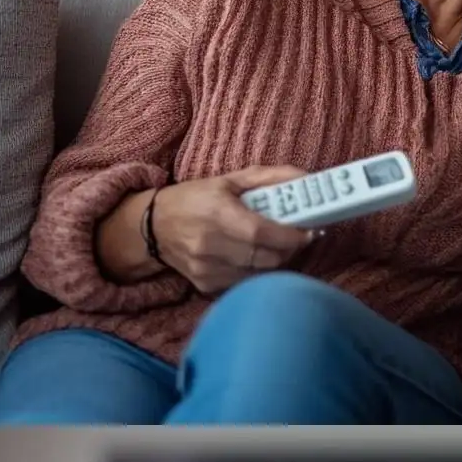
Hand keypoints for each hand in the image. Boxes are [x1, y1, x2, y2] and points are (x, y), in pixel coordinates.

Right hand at [100, 169, 314, 294]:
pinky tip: (250, 257)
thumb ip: (270, 177)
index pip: (262, 234)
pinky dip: (256, 271)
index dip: (292, 236)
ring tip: (271, 246)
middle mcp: (209, 244)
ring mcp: (206, 267)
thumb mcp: (230, 180)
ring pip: (260, 272)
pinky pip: (245, 282)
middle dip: (288, 249)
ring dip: (274, 260)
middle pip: (267, 257)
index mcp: (217, 214)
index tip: (310, 231)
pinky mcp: (206, 284)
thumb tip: (307, 177)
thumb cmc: (196, 199)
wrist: (152, 226)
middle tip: (294, 238)